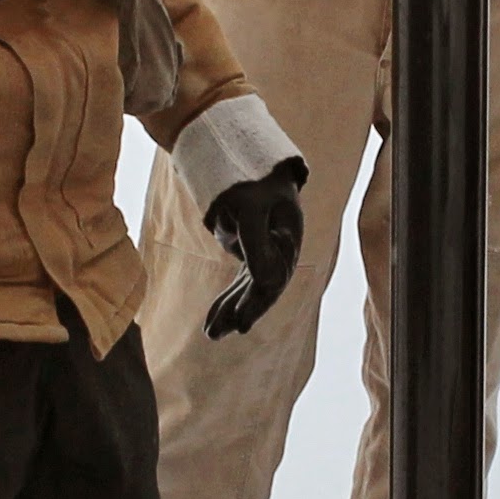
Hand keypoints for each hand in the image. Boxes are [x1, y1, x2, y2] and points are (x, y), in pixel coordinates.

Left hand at [202, 157, 307, 336]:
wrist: (246, 163)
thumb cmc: (249, 179)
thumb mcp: (249, 208)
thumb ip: (257, 243)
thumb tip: (266, 284)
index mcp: (288, 237)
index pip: (274, 276)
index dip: (257, 301)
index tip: (240, 321)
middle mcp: (281, 250)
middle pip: (263, 288)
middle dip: (242, 311)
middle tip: (220, 333)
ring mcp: (267, 254)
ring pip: (249, 290)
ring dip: (231, 311)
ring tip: (210, 335)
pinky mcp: (252, 255)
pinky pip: (240, 283)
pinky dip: (227, 300)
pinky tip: (212, 322)